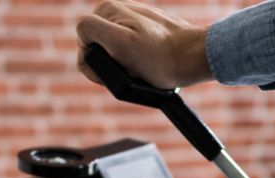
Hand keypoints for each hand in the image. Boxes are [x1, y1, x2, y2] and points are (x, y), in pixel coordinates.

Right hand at [76, 1, 212, 89]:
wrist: (192, 58)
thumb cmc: (159, 58)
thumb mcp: (120, 44)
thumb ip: (92, 30)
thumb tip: (81, 31)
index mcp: (106, 10)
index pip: (83, 45)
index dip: (96, 66)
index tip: (118, 69)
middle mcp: (115, 11)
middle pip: (94, 49)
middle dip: (108, 66)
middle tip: (130, 70)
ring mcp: (128, 21)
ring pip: (108, 53)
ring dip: (120, 66)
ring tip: (139, 69)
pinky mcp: (140, 31)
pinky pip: (124, 52)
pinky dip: (130, 63)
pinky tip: (144, 67)